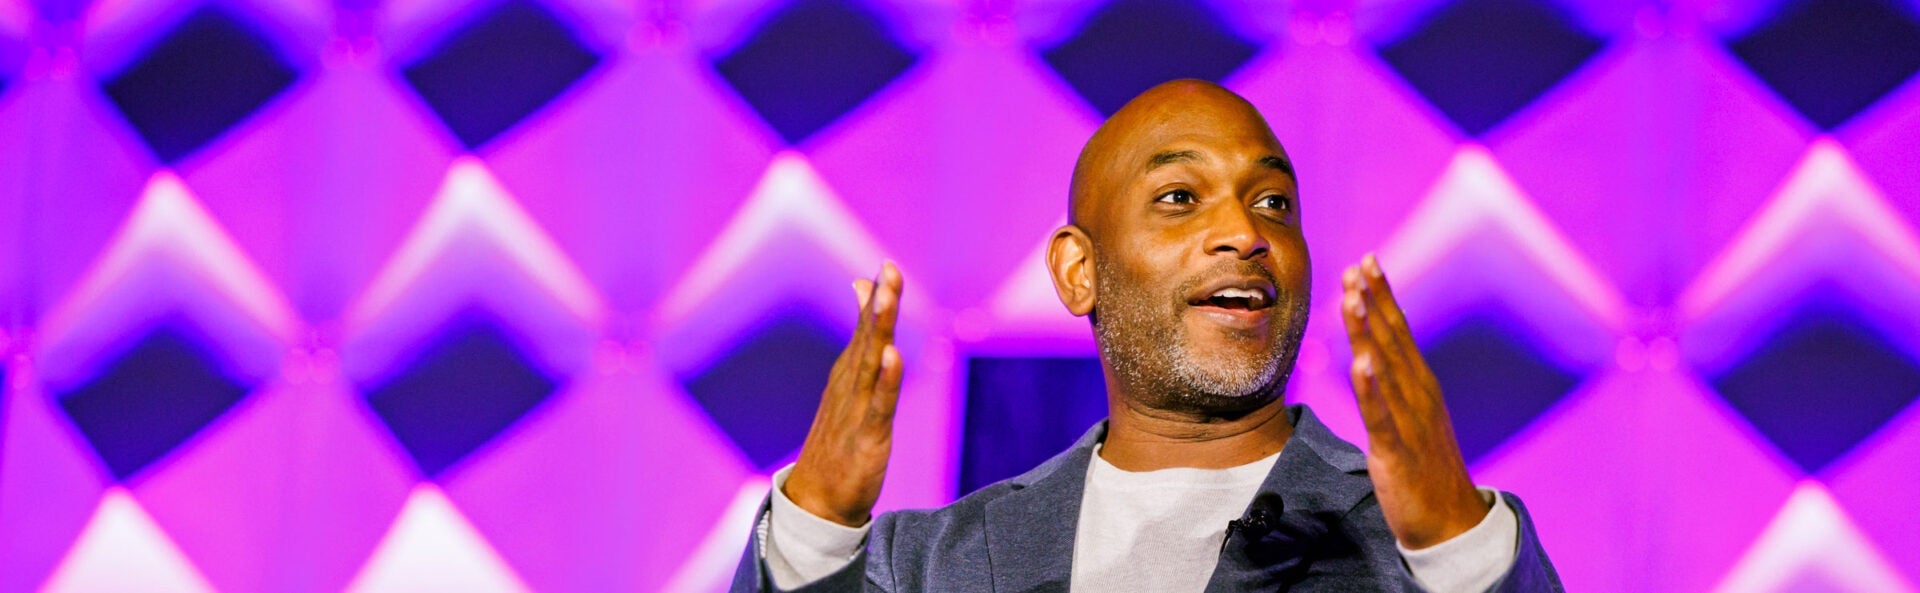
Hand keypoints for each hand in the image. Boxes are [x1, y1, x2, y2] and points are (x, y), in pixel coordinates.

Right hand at [783, 262, 906, 526]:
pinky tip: (892, 355)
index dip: (876, 299)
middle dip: (879, 303)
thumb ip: (861, 355)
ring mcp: (856, 410)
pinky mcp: (867, 436)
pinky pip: (879, 404)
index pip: (864, 330)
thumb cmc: (838, 442)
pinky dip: (885, 379)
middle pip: (867, 337)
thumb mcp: (850, 394)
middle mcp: (849, 386)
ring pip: (871, 362)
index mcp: (848, 375)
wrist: (816, 501)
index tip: (885, 266)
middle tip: (888, 268)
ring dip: (879, 329)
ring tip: (886, 298)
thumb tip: (861, 326)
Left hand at [1340, 253, 1488, 548]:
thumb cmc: (1427, 468)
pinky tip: (1360, 363)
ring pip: (1384, 368)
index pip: (1400, 330)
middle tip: (1357, 264)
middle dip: (1374, 300)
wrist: (1451, 523)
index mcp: (1421, 385)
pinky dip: (1370, 387)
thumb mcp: (1412, 417)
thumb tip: (1373, 354)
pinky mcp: (1397, 450)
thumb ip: (1394, 386)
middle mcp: (1418, 395)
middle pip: (1392, 339)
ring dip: (1368, 331)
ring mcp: (1410, 420)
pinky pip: (1381, 414)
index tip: (1368, 261)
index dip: (1383, 295)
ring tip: (1353, 297)